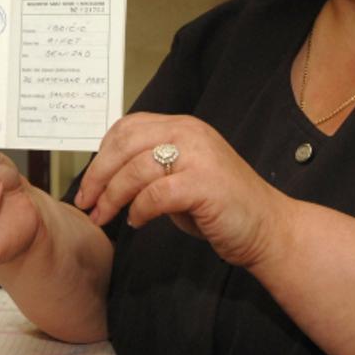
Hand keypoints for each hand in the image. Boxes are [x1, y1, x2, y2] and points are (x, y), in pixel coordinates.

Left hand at [73, 112, 285, 268]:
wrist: (269, 228)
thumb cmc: (221, 207)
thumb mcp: (181, 176)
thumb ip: (151, 168)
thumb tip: (107, 176)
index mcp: (183, 127)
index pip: (128, 127)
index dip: (102, 153)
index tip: (89, 182)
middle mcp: (190, 133)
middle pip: (125, 144)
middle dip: (97, 175)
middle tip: (85, 202)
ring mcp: (198, 156)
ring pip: (135, 170)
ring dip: (112, 197)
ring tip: (104, 217)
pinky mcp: (203, 184)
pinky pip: (154, 195)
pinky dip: (138, 210)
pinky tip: (136, 222)